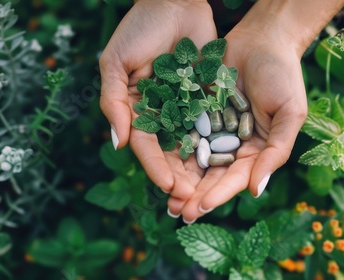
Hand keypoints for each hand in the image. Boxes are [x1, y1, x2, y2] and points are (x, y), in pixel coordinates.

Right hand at [99, 0, 216, 198]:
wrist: (174, 1)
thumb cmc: (139, 29)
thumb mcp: (116, 63)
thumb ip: (114, 102)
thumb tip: (118, 144)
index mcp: (137, 109)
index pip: (147, 146)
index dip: (156, 168)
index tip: (169, 188)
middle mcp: (161, 112)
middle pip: (171, 152)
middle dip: (181, 176)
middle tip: (193, 200)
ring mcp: (185, 106)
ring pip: (193, 143)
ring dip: (200, 169)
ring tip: (211, 191)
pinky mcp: (206, 96)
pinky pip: (212, 122)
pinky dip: (218, 143)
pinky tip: (229, 163)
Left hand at [170, 1, 309, 221]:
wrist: (264, 39)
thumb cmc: (283, 76)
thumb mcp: (289, 114)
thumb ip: (275, 151)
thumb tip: (255, 190)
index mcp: (257, 150)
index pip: (235, 178)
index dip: (219, 194)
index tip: (201, 207)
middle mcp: (234, 144)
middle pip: (212, 174)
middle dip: (195, 194)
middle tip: (177, 212)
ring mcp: (214, 128)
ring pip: (195, 158)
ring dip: (181, 178)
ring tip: (165, 195)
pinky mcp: (198, 111)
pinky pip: (184, 130)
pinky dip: (173, 147)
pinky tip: (158, 162)